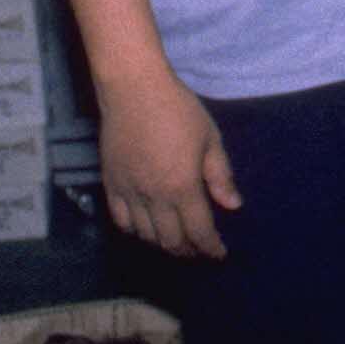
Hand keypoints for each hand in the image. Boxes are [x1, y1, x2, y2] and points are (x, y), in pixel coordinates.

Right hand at [99, 71, 242, 260]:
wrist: (134, 89)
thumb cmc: (178, 109)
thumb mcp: (210, 138)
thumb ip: (220, 175)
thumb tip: (233, 206)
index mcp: (182, 186)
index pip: (199, 231)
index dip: (211, 248)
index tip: (219, 253)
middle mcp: (154, 196)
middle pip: (171, 240)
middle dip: (188, 250)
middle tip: (199, 249)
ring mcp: (129, 192)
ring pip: (145, 235)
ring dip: (163, 243)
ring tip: (176, 240)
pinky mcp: (110, 184)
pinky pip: (121, 221)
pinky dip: (135, 231)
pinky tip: (146, 228)